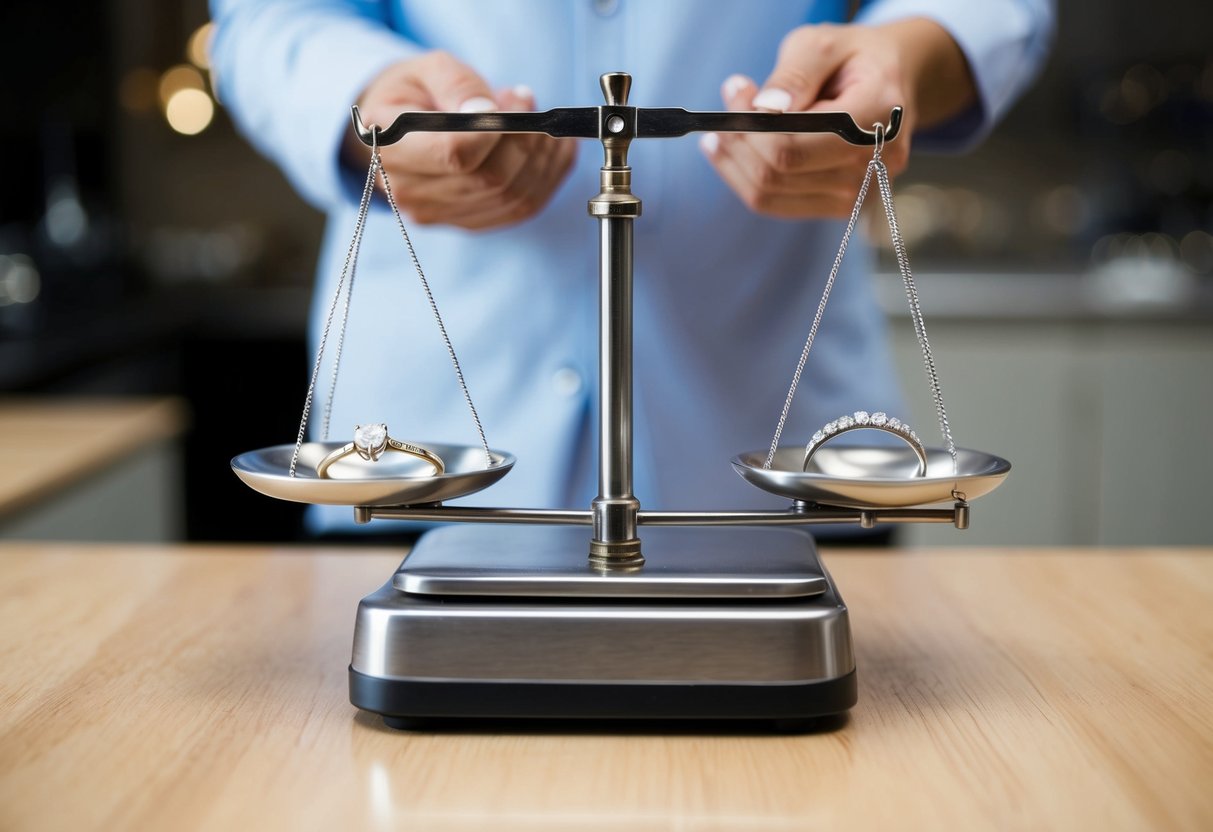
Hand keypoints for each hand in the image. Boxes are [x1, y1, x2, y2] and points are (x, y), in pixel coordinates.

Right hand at [346, 51, 577, 229]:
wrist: (399, 127)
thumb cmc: (415, 92)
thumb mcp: (427, 69)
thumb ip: (456, 83)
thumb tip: (488, 111)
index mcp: (391, 147)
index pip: (456, 154)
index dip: (495, 130)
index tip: (511, 100)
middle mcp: (409, 191)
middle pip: (491, 180)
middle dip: (527, 140)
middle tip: (529, 102)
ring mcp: (439, 215)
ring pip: (513, 198)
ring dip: (543, 158)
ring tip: (540, 120)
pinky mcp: (467, 222)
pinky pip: (521, 209)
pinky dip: (547, 176)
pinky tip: (551, 148)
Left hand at [700, 19, 974, 218]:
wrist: (889, 85)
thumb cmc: (854, 59)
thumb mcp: (825, 43)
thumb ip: (796, 72)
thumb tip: (766, 107)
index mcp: (876, 117)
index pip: (794, 147)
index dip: (752, 126)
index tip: (737, 91)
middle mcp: (874, 165)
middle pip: (777, 174)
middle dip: (738, 140)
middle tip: (729, 104)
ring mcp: (859, 194)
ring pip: (768, 195)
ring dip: (735, 160)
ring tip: (725, 128)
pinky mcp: (839, 206)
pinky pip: (776, 204)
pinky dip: (746, 177)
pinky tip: (737, 150)